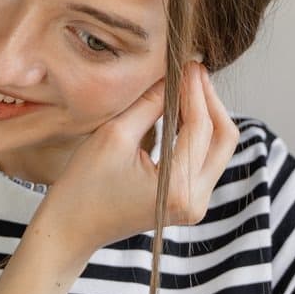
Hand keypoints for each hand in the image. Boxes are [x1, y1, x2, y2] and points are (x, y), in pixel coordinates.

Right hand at [36, 61, 238, 257]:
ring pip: (218, 149)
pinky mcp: (187, 201)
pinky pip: (204, 160)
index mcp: (177, 188)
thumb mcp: (114, 135)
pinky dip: (198, 133)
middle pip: (223, 139)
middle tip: (192, 71)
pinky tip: (183, 110)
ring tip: (187, 85)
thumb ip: (150, 104)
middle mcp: (195, 201)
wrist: (71, 230)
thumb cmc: (83, 187)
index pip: (201, 128)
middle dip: (210, 101)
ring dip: (206, 115)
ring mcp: (195, 205)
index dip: (195, 91)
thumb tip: (173, 75)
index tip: (187, 63)